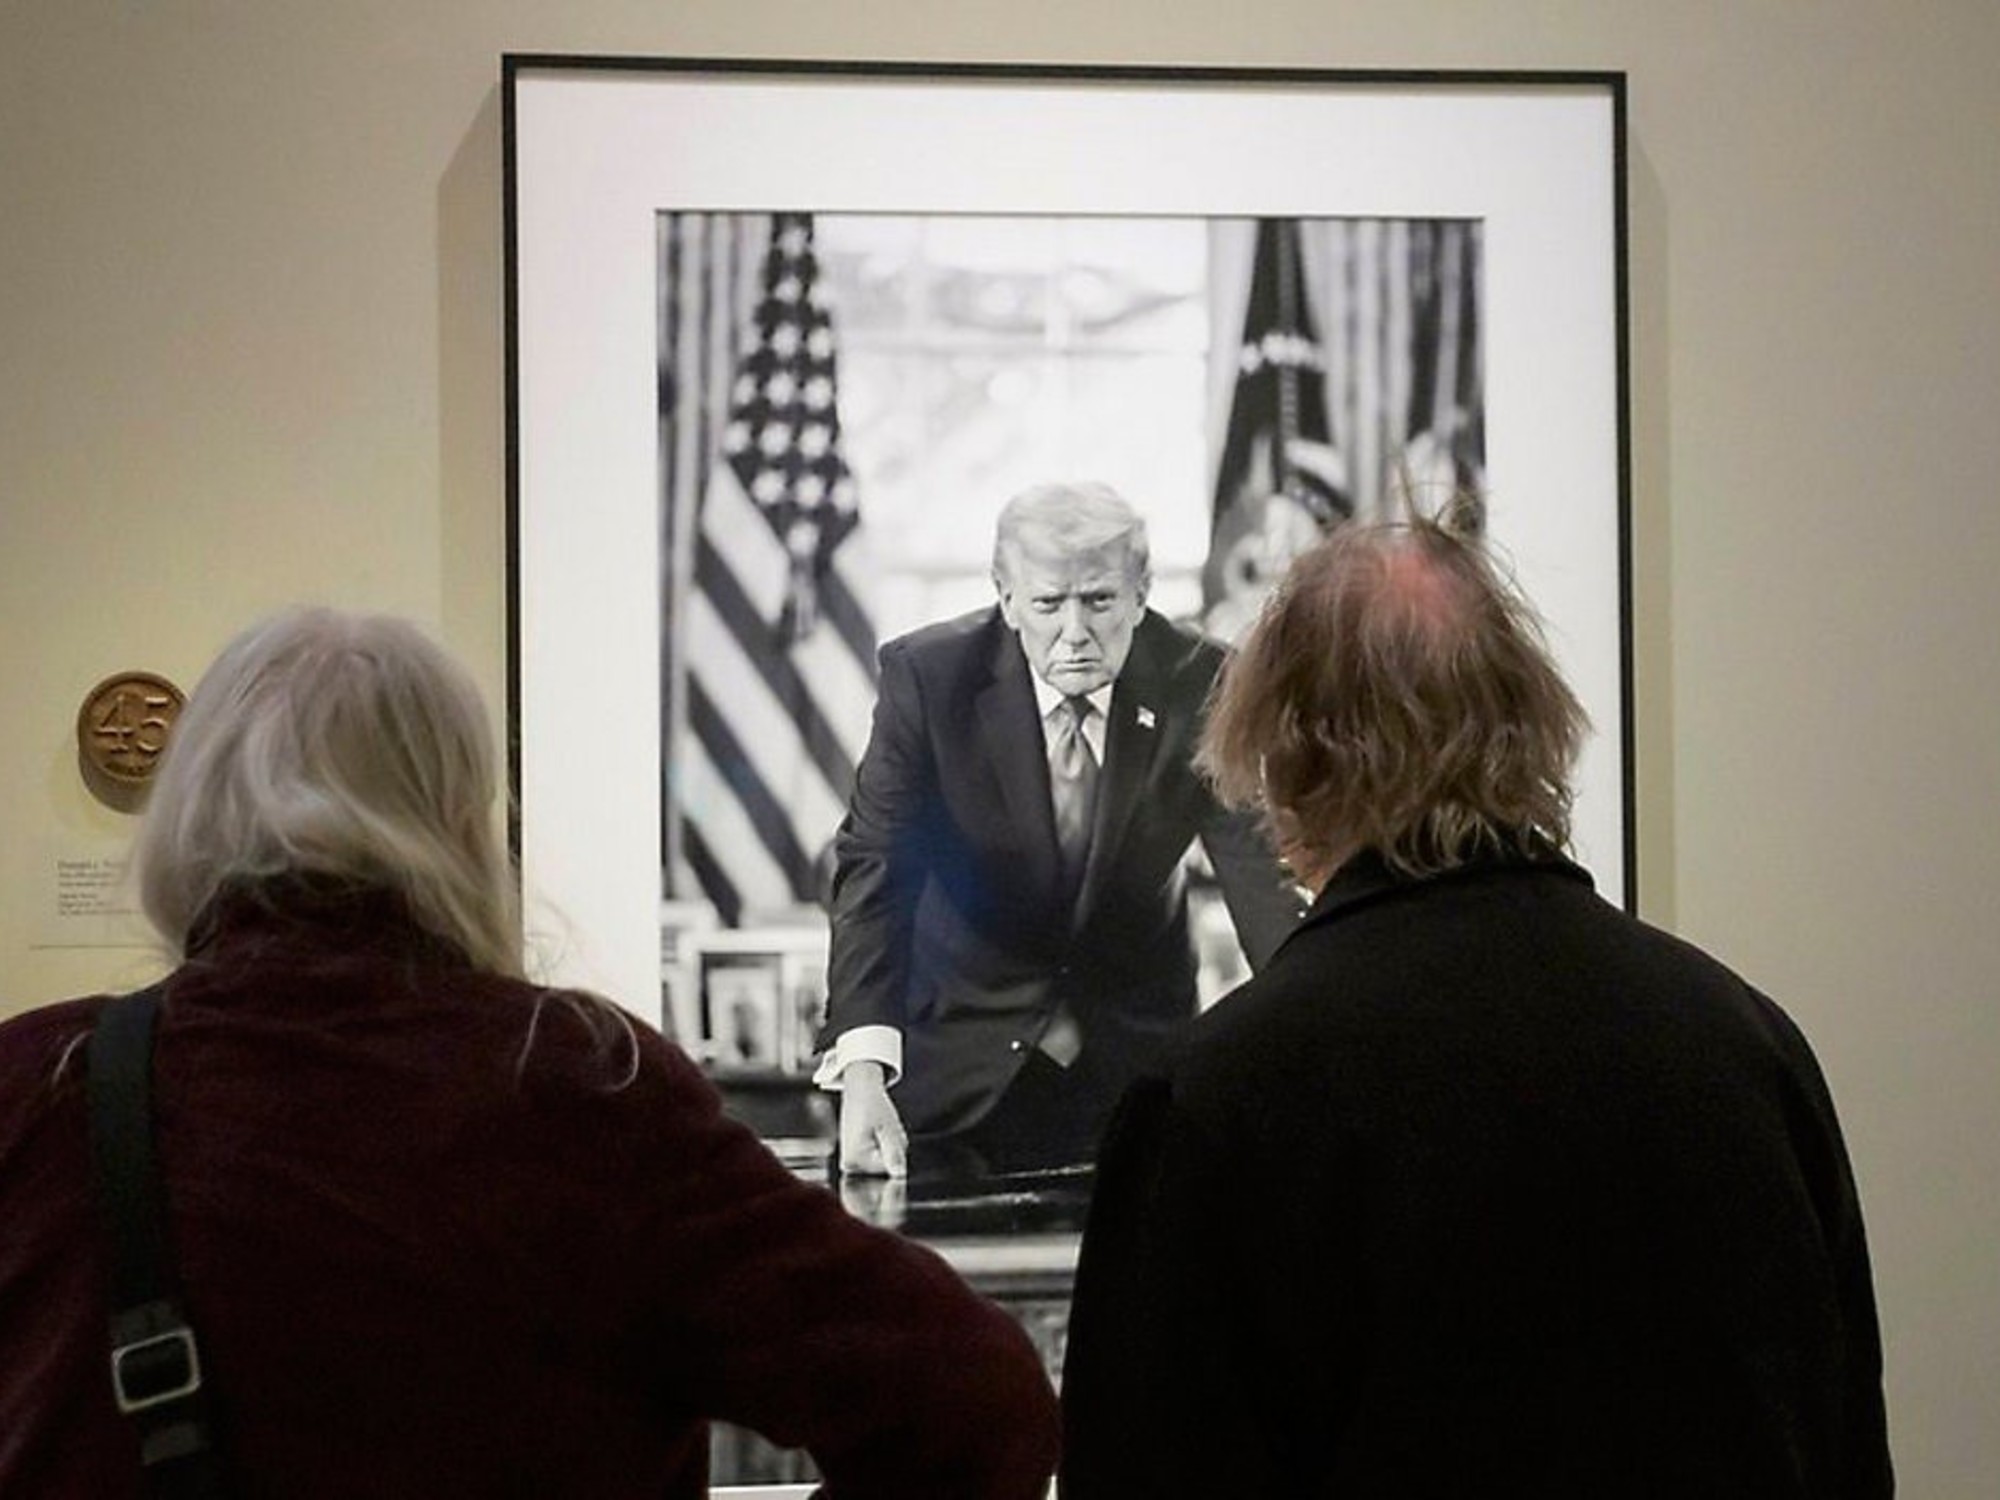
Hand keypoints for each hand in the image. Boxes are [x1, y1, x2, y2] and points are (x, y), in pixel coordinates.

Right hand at [838, 1062, 908, 1177]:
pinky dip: (884, 1145)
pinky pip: (879, 1156)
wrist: (860, 1090)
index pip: (889, 1169)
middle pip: (886, 1168)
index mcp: (854, 1160)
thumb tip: (899, 1175)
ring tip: (880, 1129)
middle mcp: (849, 1165)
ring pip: (884, 1161)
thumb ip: (894, 1153)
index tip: (887, 1133)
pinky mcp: (854, 1156)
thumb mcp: (888, 1129)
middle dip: (893, 1150)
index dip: (895, 1150)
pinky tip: (877, 1132)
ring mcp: (851, 1161)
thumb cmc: (872, 1105)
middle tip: (885, 1130)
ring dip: (890, 1146)